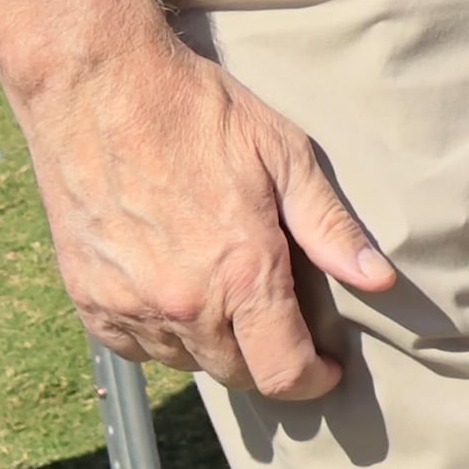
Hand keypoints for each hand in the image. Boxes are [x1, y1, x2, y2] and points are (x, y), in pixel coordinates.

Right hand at [15, 34, 393, 398]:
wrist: (100, 87)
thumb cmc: (199, 112)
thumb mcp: (284, 156)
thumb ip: (331, 228)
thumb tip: (380, 280)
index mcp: (241, 273)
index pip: (282, 372)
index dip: (312, 381)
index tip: (327, 370)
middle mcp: (183, 304)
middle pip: (237, 375)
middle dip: (270, 363)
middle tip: (286, 329)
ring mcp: (129, 305)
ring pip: (186, 363)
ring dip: (217, 348)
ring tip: (234, 303)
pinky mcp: (88, 298)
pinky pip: (137, 346)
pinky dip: (164, 335)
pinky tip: (180, 295)